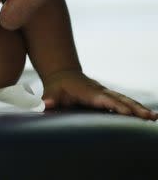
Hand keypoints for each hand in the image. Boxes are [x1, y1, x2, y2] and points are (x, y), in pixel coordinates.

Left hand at [42, 70, 156, 120]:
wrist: (62, 74)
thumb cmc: (57, 86)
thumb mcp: (52, 92)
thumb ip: (50, 99)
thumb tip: (46, 104)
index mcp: (89, 92)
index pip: (105, 100)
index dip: (116, 106)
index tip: (127, 113)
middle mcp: (101, 91)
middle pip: (120, 100)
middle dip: (135, 108)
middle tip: (150, 117)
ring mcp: (106, 93)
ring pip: (126, 100)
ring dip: (140, 108)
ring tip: (155, 117)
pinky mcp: (109, 97)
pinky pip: (125, 102)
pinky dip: (136, 108)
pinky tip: (148, 116)